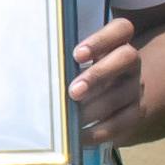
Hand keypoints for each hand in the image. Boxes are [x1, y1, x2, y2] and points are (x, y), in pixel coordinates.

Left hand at [70, 17, 143, 147]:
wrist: (114, 91)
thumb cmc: (81, 69)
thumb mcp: (77, 60)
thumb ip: (63, 58)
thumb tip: (29, 63)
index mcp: (117, 41)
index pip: (122, 29)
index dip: (101, 39)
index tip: (76, 54)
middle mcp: (130, 62)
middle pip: (126, 58)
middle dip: (98, 74)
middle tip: (73, 91)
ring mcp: (135, 86)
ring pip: (122, 93)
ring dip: (95, 107)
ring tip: (71, 117)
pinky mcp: (135, 112)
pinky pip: (122, 122)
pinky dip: (99, 131)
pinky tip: (79, 136)